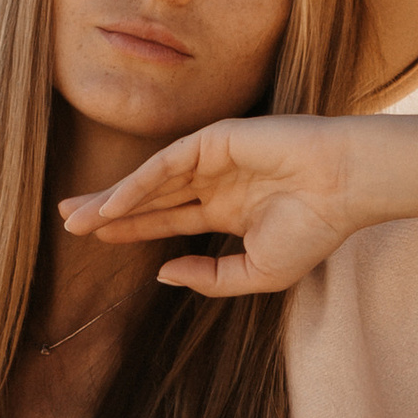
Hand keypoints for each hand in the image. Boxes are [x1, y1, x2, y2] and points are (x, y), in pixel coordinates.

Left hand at [63, 114, 366, 297]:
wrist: (347, 187)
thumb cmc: (315, 229)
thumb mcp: (258, 272)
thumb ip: (210, 278)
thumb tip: (161, 274)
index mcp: (228, 211)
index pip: (169, 219)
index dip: (133, 229)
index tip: (99, 239)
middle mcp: (216, 183)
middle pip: (150, 198)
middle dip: (110, 211)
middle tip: (69, 223)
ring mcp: (213, 159)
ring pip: (151, 181)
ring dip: (113, 199)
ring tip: (76, 216)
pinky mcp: (214, 139)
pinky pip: (165, 165)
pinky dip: (137, 185)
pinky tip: (112, 205)